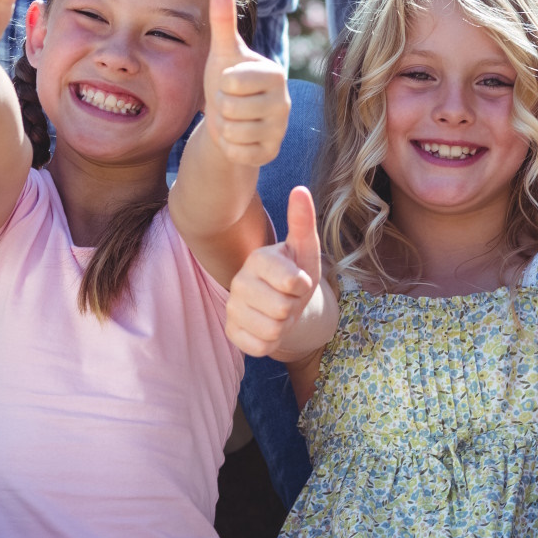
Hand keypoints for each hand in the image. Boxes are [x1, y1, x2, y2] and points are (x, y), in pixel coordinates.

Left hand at [200, 0, 288, 167]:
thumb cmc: (226, 80)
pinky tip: (237, 137)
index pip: (233, 82)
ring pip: (233, 131)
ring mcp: (280, 129)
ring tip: (232, 119)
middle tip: (228, 103)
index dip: (222, 84)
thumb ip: (222, 18)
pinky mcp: (271, 152)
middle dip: (220, 107)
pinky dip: (229, 146)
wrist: (228, 119)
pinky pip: (238, 152)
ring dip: (223, 127)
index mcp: (274, 72)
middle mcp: (284, 101)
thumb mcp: (222, 51)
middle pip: (231, 108)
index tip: (230, 82)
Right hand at [226, 185, 324, 356]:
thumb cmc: (296, 273)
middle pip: (281, 309)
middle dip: (293, 308)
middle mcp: (239, 281)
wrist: (285, 303)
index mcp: (257, 258)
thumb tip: (300, 189)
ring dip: (284, 325)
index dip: (302, 286)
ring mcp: (232, 307)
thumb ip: (302, 222)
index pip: (291, 282)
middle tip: (288, 299)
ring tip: (279, 312)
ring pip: (272, 330)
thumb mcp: (305, 250)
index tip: (299, 280)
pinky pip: (261, 347)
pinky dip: (272, 342)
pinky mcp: (231, 331)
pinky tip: (268, 326)